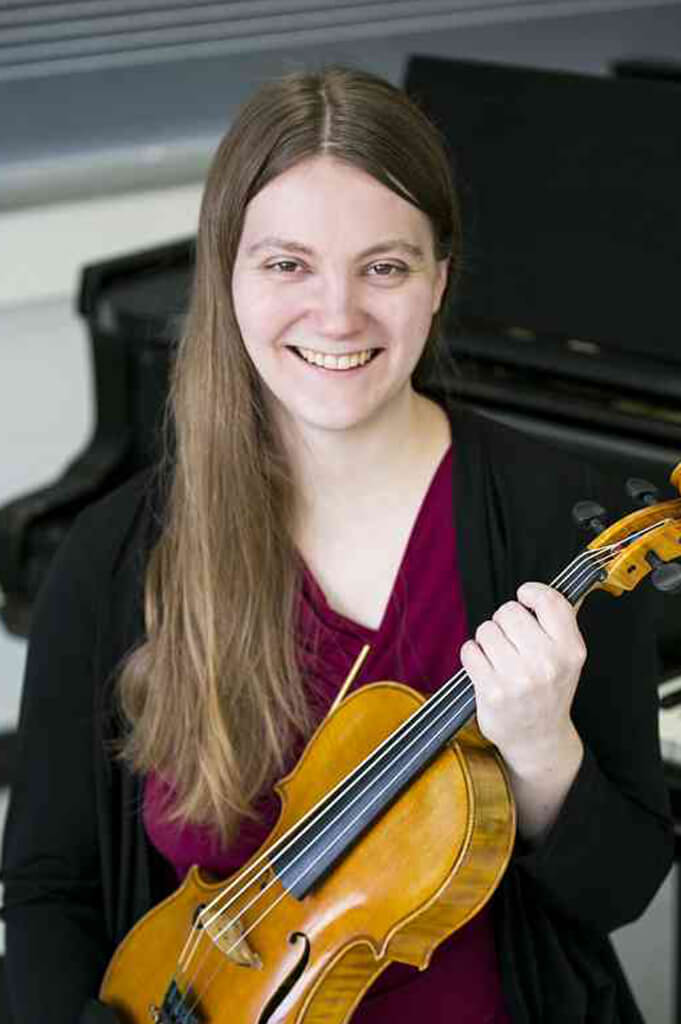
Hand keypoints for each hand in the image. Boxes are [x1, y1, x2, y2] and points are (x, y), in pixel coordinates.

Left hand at [460, 582, 585, 776]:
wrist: (538, 738)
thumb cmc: (549, 691)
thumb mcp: (568, 658)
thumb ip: (558, 624)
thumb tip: (538, 592)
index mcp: (570, 650)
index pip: (550, 601)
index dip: (531, 592)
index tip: (524, 598)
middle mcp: (547, 663)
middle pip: (509, 611)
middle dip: (504, 621)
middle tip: (511, 640)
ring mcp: (519, 678)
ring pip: (486, 629)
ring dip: (487, 639)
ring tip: (499, 657)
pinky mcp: (493, 691)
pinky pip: (469, 650)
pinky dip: (472, 655)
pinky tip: (485, 668)